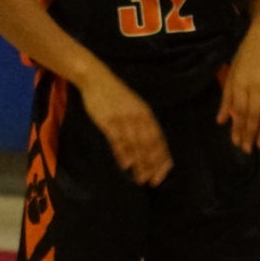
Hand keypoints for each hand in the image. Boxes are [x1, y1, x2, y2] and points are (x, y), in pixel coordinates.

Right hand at [78, 71, 171, 185]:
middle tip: (152, 181)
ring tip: (140, 179)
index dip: (161, 158)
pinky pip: (117, 140)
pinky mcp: (108, 120)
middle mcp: (138, 117)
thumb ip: (143, 123)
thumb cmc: (116, 95)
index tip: (162, 174)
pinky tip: (126, 165)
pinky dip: (122, 153)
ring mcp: (123, 119)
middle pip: (148, 145)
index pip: (158, 139)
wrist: (97, 79)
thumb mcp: (135, 106)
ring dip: (139, 163)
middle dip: (152, 165)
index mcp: (146, 114)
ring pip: (135, 145)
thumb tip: (149, 144)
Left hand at [218, 32, 259, 153]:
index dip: (238, 128)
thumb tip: (221, 121)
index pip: (239, 112)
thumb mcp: (231, 76)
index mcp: (240, 86)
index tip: (237, 143)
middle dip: (250, 134)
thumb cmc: (244, 59)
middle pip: (253, 115)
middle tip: (248, 149)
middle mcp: (255, 88)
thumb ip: (227, 99)